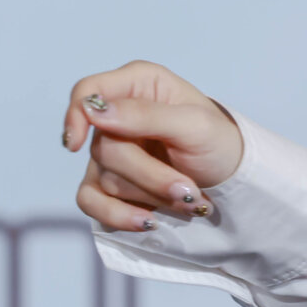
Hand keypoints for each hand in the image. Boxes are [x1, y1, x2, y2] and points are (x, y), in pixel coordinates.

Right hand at [60, 59, 244, 232]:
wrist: (231, 180)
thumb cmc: (219, 143)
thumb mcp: (195, 125)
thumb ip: (146, 115)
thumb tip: (95, 111)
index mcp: (139, 85)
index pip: (88, 92)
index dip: (76, 115)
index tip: (76, 144)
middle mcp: (119, 115)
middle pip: (103, 147)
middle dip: (147, 174)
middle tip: (187, 189)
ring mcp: (110, 152)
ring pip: (105, 178)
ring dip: (150, 194)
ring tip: (188, 198)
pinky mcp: (107, 183)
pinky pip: (91, 202)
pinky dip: (119, 215)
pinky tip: (148, 222)